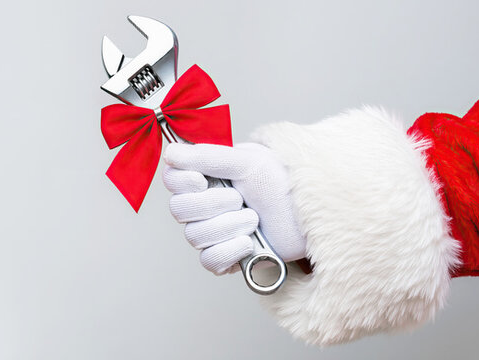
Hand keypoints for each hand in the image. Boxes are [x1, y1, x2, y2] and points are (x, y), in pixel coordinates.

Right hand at [163, 142, 305, 274]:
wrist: (306, 211)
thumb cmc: (280, 182)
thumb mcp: (246, 160)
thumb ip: (207, 156)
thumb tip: (171, 153)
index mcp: (204, 179)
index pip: (171, 180)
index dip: (182, 182)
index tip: (203, 180)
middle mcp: (202, 207)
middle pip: (179, 210)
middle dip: (213, 204)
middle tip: (240, 198)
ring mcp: (211, 233)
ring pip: (195, 236)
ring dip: (229, 226)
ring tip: (254, 219)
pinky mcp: (224, 258)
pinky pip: (210, 260)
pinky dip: (230, 251)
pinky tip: (249, 243)